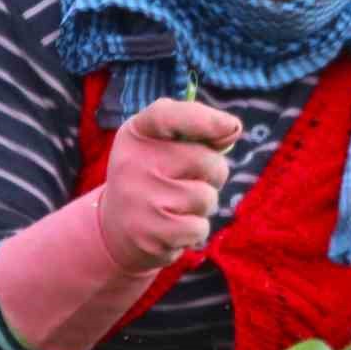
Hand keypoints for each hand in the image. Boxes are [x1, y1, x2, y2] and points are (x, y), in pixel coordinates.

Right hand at [97, 98, 240, 272]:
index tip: (232, 126)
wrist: (117, 227)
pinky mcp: (148, 233)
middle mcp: (132, 162)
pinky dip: (196, 231)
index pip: (166, 116)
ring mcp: (138, 198)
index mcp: (137, 133)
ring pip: (206, 197)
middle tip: (189, 182)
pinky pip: (199, 228)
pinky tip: (174, 227)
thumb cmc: (155, 178)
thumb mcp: (164, 145)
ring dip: (204, 205)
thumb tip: (233, 128)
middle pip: (206, 161)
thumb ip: (198, 132)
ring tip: (178, 206)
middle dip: (213, 175)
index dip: (204, 119)